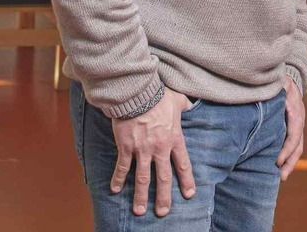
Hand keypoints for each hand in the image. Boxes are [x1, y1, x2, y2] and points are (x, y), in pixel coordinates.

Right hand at [110, 90, 195, 217]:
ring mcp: (142, 150)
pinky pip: (122, 167)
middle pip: (163, 178)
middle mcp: (160, 149)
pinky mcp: (126, 147)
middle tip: (163, 212)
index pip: (182, 165)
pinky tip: (114, 190)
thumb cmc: (158, 95)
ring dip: (140, 197)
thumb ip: (185, 106)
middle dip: (163, 198)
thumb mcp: (178, 100)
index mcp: (174, 139)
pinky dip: (118, 179)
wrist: (138, 93)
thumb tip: (191, 105)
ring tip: (139, 211)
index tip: (188, 195)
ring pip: (143, 179)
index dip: (186, 181)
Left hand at [277, 75, 305, 178]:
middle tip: (281, 176)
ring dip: (291, 163)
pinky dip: (289, 156)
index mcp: (296, 111)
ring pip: (298, 148)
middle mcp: (300, 121)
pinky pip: (294, 145)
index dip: (287, 149)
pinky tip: (280, 166)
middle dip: (291, 162)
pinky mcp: (293, 128)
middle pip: (298, 145)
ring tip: (282, 177)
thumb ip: (276, 88)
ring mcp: (298, 126)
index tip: (277, 161)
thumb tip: (270, 93)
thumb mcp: (279, 81)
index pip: (294, 134)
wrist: (290, 78)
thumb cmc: (281, 81)